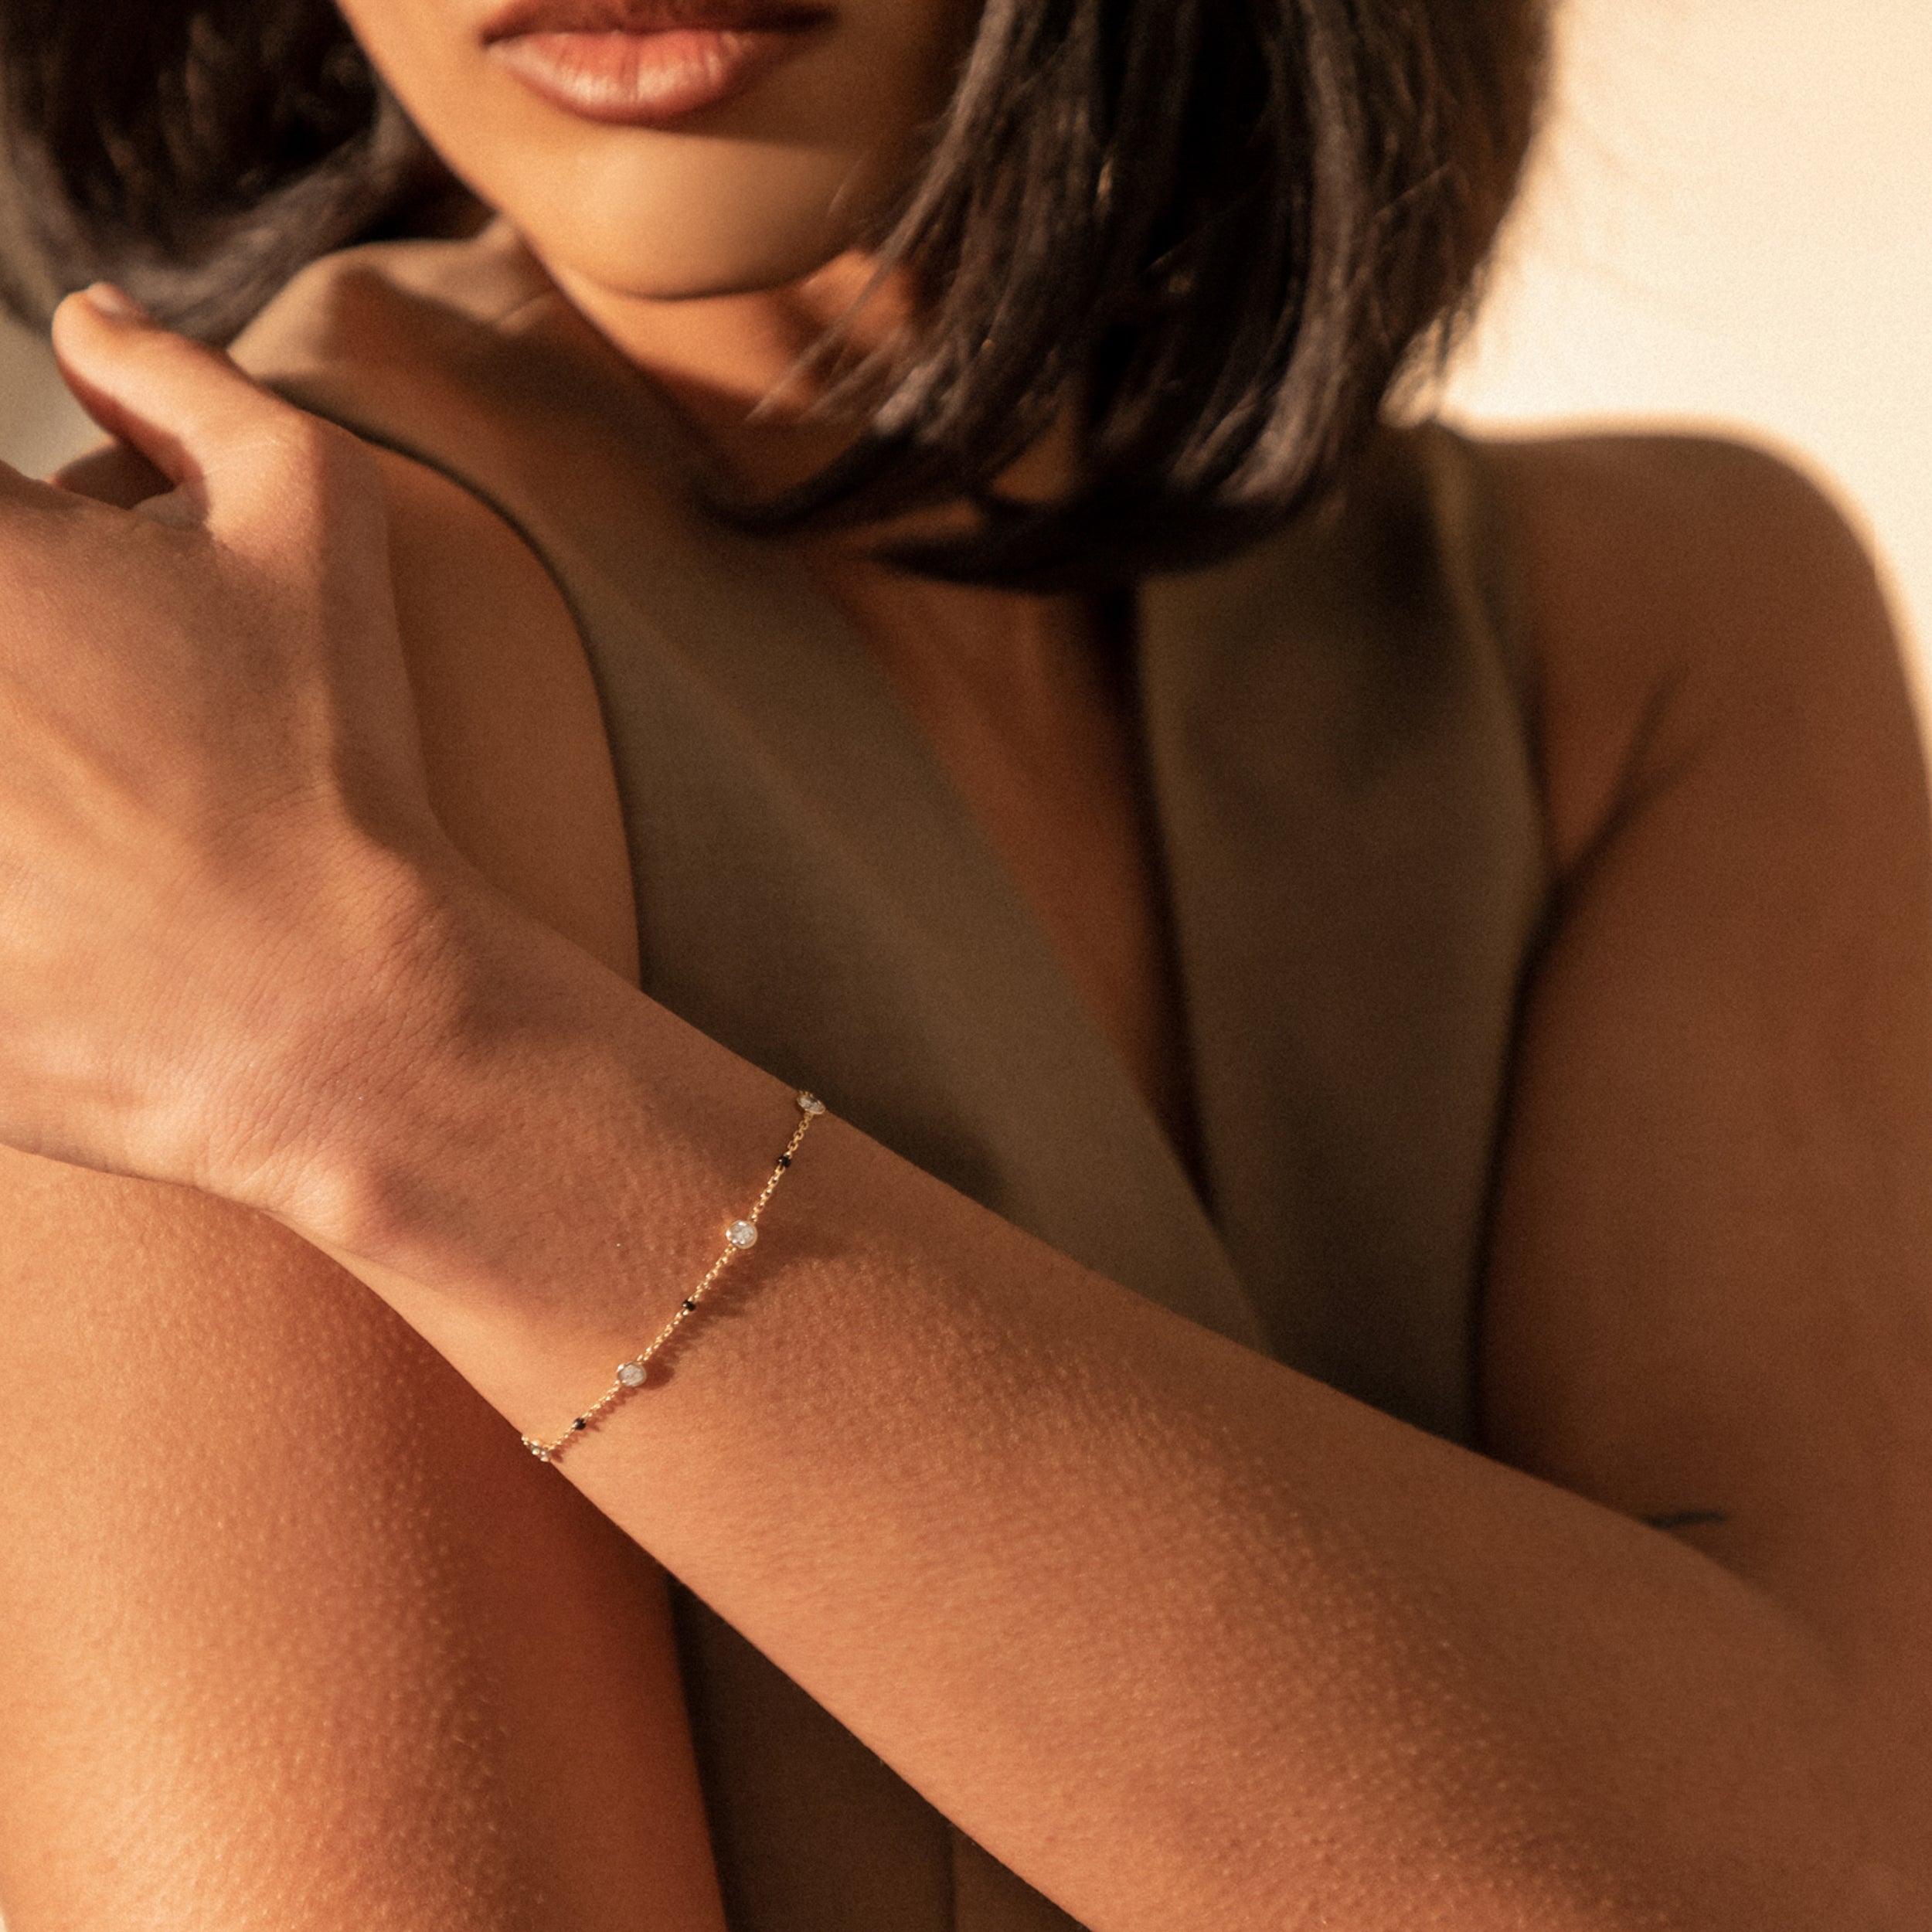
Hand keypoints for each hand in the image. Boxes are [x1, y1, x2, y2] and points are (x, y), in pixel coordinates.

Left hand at [0, 289, 459, 1204]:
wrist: (324, 1010)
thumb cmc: (328, 758)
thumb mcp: (315, 516)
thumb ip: (184, 380)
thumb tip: (85, 319)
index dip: (21, 556)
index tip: (64, 613)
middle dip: (19, 665)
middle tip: (78, 718)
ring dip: (1, 757)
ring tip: (62, 796)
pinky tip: (39, 880)